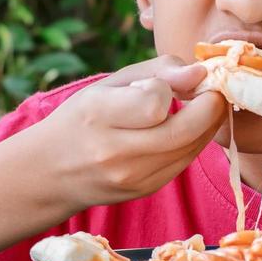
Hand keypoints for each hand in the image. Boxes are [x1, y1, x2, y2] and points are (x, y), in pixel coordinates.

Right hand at [34, 55, 226, 212]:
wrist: (50, 172)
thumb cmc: (82, 117)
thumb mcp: (109, 83)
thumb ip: (157, 70)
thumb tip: (200, 72)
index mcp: (99, 115)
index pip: (154, 101)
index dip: (169, 86)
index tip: (170, 80)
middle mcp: (115, 152)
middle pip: (184, 130)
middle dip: (210, 105)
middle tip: (211, 89)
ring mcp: (132, 177)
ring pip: (192, 147)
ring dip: (207, 123)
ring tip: (200, 104)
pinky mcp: (145, 190)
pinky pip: (185, 162)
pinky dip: (195, 141)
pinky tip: (185, 128)